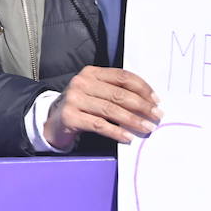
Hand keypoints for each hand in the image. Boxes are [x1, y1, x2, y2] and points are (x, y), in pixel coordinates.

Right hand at [43, 66, 160, 148]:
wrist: (54, 120)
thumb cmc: (82, 105)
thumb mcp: (96, 92)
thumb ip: (116, 92)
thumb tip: (148, 103)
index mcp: (91, 72)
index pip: (122, 76)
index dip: (142, 88)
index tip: (156, 100)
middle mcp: (81, 82)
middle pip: (118, 94)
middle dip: (141, 106)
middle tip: (156, 116)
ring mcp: (74, 99)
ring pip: (110, 109)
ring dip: (133, 120)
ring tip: (147, 128)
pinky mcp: (70, 116)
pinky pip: (99, 125)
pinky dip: (116, 132)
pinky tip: (128, 137)